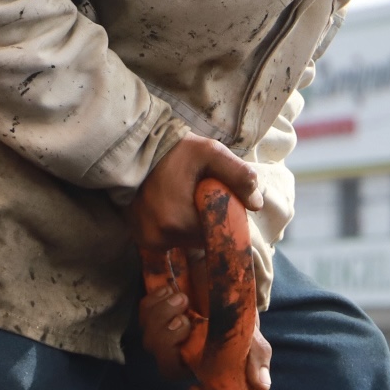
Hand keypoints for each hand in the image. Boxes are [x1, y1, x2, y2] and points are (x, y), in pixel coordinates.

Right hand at [129, 135, 262, 251]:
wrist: (132, 148)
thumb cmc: (174, 150)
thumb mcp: (211, 152)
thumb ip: (239, 175)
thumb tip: (257, 204)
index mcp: (180, 223)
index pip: (217, 233)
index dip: (223, 217)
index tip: (217, 197)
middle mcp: (162, 239)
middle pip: (202, 240)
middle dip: (206, 221)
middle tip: (200, 194)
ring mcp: (149, 241)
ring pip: (186, 241)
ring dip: (191, 225)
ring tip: (184, 197)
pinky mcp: (141, 239)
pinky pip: (170, 239)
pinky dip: (175, 227)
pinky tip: (171, 205)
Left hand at [131, 135, 269, 389]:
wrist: (149, 162)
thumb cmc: (186, 161)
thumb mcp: (211, 158)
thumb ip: (237, 175)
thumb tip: (254, 199)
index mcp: (233, 271)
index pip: (250, 322)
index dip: (256, 356)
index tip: (258, 384)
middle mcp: (212, 287)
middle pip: (215, 347)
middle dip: (208, 368)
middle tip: (190, 345)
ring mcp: (186, 287)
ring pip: (177, 336)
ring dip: (169, 331)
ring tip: (174, 299)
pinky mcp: (158, 279)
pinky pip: (153, 314)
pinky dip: (153, 315)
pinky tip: (160, 292)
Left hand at [137, 278, 272, 389]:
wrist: (226, 285)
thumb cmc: (238, 319)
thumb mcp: (251, 339)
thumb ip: (256, 360)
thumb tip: (262, 385)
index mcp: (206, 372)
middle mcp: (184, 360)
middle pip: (166, 367)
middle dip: (170, 344)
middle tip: (186, 321)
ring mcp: (166, 338)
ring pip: (151, 339)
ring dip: (162, 318)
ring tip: (182, 299)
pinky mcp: (155, 315)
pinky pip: (144, 314)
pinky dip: (154, 302)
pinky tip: (170, 290)